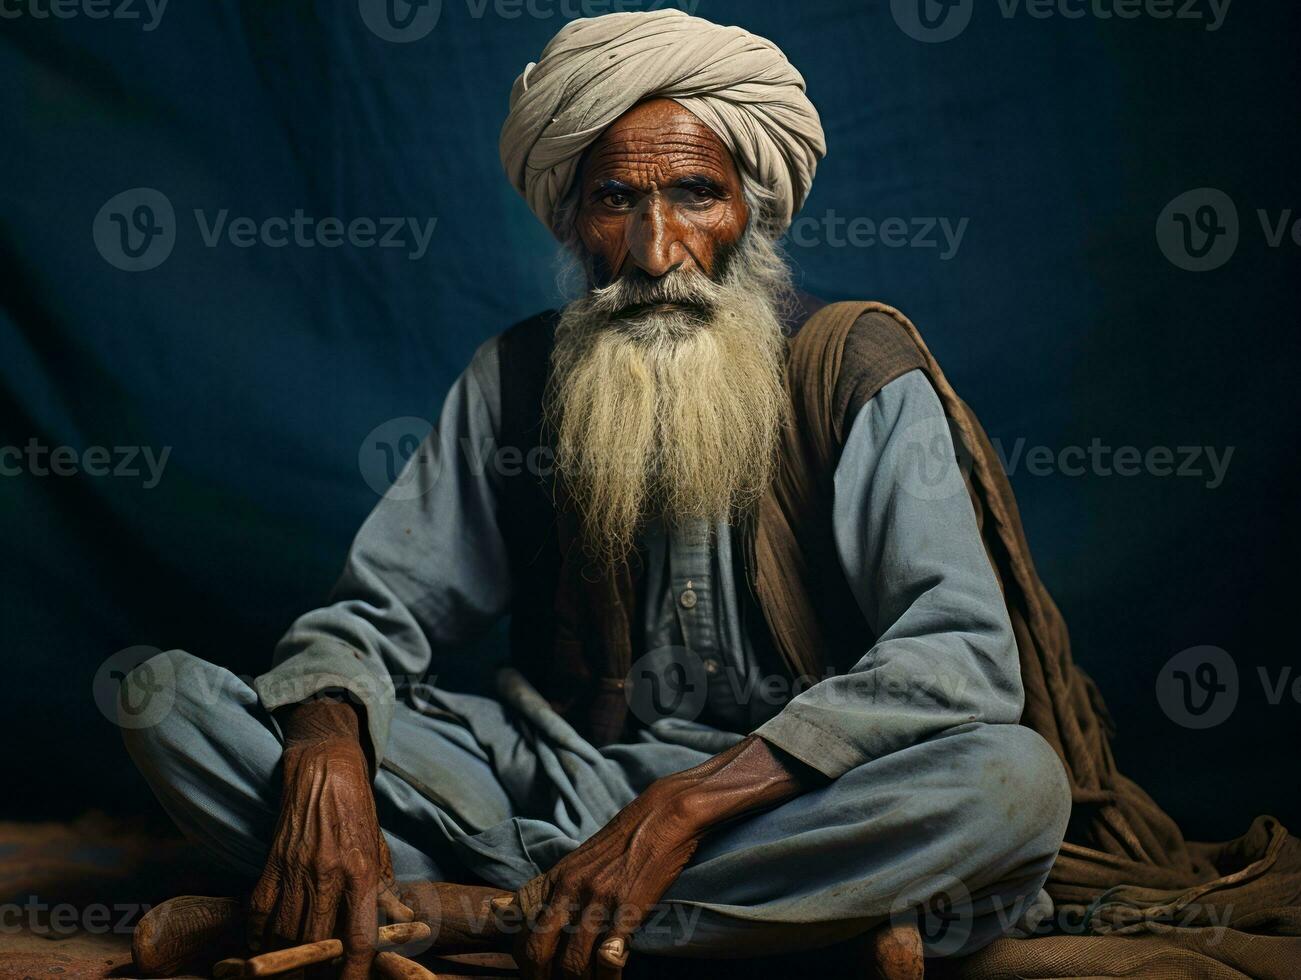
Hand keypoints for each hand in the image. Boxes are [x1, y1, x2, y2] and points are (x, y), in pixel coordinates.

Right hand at [247, 698, 410, 979]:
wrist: (324, 769)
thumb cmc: (358, 809)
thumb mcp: (380, 848)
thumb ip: (385, 890)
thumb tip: (400, 925)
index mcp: (361, 872)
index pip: (359, 938)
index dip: (356, 972)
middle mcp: (328, 875)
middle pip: (317, 944)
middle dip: (317, 970)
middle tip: (319, 976)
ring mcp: (296, 870)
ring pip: (285, 934)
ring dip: (289, 959)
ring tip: (295, 968)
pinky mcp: (271, 864)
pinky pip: (259, 912)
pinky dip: (258, 936)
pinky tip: (265, 947)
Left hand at [507, 778, 698, 979]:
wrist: (661, 817)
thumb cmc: (620, 842)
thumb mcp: (575, 861)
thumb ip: (545, 889)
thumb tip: (500, 910)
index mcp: (555, 878)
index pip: (521, 927)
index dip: (522, 958)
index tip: (534, 971)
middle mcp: (570, 889)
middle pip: (538, 950)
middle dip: (541, 978)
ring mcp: (598, 899)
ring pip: (573, 962)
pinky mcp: (628, 909)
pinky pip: (608, 957)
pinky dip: (607, 976)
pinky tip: (611, 976)